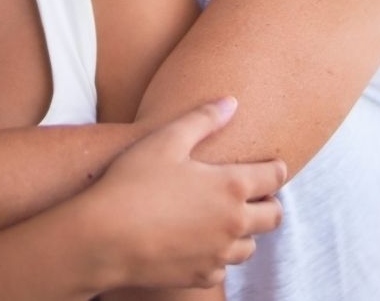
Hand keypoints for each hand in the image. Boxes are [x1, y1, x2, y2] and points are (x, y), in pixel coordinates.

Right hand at [85, 98, 284, 289]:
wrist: (102, 239)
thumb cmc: (132, 183)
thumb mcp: (166, 140)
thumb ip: (203, 119)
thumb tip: (231, 102)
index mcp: (231, 187)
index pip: (275, 177)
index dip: (277, 168)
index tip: (272, 165)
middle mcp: (233, 224)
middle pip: (273, 217)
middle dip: (269, 204)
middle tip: (254, 195)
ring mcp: (218, 254)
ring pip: (250, 247)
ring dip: (245, 233)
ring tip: (226, 219)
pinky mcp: (199, 276)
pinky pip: (222, 270)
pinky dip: (217, 258)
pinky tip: (201, 245)